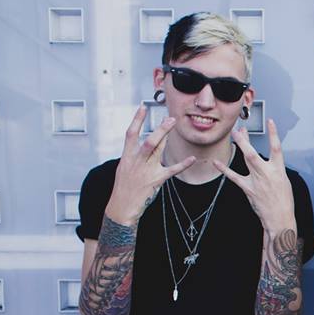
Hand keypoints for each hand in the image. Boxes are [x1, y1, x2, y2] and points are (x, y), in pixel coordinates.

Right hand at [104, 105, 195, 226]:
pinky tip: (192, 158)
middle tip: (170, 118)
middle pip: (148, 140)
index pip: (130, 134)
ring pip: (157, 149)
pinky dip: (183, 164)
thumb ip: (134, 156)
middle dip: (159, 129)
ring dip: (166, 136)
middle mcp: (136, 161)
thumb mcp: (124, 169)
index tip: (143, 107)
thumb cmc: (124, 188)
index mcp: (127, 157)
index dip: (137, 120)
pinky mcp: (156, 180)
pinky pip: (172, 170)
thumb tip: (143, 145)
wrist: (122, 206)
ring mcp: (146, 170)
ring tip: (174, 124)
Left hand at [215, 120, 294, 236]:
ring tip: (234, 136)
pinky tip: (217, 163)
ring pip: (246, 160)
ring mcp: (256, 180)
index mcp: (279, 170)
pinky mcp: (248, 189)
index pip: (277, 147)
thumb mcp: (284, 181)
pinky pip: (234, 177)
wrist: (280, 218)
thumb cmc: (284, 201)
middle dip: (246, 140)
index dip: (274, 134)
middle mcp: (267, 173)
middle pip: (254, 152)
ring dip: (240, 146)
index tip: (271, 122)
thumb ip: (275, 169)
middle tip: (239, 129)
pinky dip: (225, 170)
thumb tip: (268, 161)